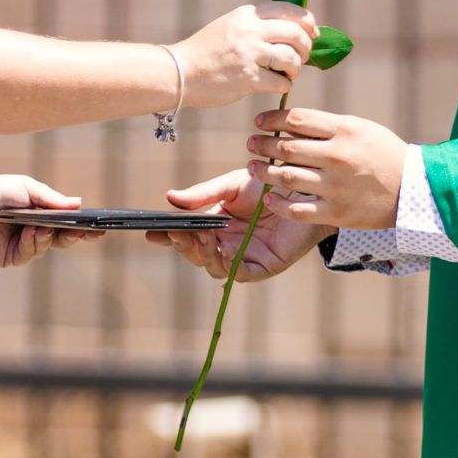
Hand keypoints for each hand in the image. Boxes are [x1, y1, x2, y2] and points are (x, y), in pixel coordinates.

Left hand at [0, 175, 101, 267]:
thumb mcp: (28, 189)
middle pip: (62, 238)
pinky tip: (32, 232)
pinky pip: (30, 252)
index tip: (100, 227)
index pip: (67, 223)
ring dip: (49, 235)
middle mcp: (35, 232)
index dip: (83, 226)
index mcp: (41, 215)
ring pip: (48, 245)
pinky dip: (33, 241)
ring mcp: (24, 246)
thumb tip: (79, 204)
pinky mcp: (12, 257)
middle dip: (76, 235)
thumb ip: (52, 199)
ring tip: (47, 226)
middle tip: (88, 232)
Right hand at [145, 167, 326, 282]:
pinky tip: (220, 251)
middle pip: (195, 253)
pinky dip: (226, 264)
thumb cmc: (269, 185)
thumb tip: (170, 198)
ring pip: (212, 265)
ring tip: (199, 234)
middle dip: (181, 244)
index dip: (167, 234)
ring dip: (201, 252)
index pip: (186, 234)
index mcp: (214, 225)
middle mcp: (225, 244)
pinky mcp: (261, 267)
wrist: (305, 189)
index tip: (151, 230)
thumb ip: (204, 195)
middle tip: (173, 231)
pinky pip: (238, 272)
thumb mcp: (231, 185)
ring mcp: (242, 257)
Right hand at [172, 4, 315, 111]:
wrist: (179, 73)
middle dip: (305, 48)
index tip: (313, 33)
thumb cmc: (206, 53)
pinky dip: (284, 85)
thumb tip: (294, 31)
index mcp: (246, 14)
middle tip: (301, 58)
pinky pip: (281, 82)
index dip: (307, 22)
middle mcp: (249, 30)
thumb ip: (257, 26)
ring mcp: (248, 54)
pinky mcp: (247, 78)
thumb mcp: (230, 27)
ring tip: (287, 74)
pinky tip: (276, 85)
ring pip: (292, 58)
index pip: (289, 10)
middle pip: (296, 34)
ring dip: (295, 69)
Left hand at [245, 107, 406, 229]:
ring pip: (287, 177)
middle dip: (262, 145)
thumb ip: (327, 125)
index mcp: (344, 130)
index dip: (271, 120)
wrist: (414, 190)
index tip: (260, 122)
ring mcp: (336, 186)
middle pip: (286, 147)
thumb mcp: (361, 128)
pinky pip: (297, 208)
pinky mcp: (336, 212)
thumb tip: (289, 122)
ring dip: (264, 172)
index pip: (296, 119)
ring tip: (253, 168)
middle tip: (251, 144)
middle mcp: (338, 156)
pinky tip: (269, 197)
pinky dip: (278, 203)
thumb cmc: (384, 154)